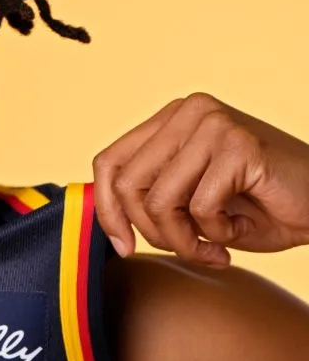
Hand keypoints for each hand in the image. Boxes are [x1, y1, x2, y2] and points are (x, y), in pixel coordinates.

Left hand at [92, 92, 308, 266]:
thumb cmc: (259, 206)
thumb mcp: (189, 201)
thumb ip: (149, 197)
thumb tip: (101, 219)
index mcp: (170, 119)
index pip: (108, 163)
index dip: (107, 211)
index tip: (123, 246)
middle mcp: (187, 112)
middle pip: (127, 185)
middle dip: (151, 231)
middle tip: (188, 249)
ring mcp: (212, 123)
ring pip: (159, 200)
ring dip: (184, 240)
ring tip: (214, 247)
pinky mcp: (237, 144)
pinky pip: (200, 207)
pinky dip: (216, 235)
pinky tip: (239, 230)